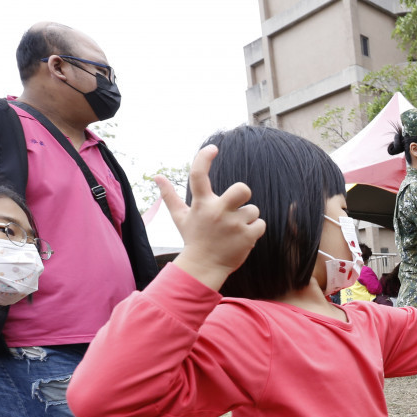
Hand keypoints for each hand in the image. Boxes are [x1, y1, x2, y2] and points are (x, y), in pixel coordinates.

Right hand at [162, 145, 265, 289]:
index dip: (204, 158)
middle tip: (237, 204)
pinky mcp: (246, 237)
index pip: (198, 175)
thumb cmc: (193, 239)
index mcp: (201, 204)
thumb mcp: (180, 217)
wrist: (203, 267)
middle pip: (242, 189)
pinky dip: (254, 231)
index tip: (213, 148)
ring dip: (247, 219)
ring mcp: (233, 225)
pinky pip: (260, 224)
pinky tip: (241, 238)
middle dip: (244, 194)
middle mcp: (217, 212)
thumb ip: (170, 196)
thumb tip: (157, 176)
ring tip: (234, 230)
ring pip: (253, 210)